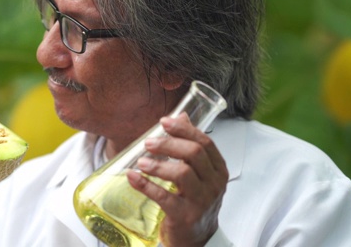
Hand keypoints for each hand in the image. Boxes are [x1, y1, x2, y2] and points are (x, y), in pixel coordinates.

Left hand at [126, 113, 227, 245]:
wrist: (197, 238)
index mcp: (218, 169)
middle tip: (148, 143)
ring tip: (141, 162)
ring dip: (158, 165)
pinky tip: (133, 177)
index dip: (184, 129)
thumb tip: (180, 116)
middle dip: (168, 144)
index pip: (205, 142)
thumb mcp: (198, 173)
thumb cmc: (195, 200)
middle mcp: (214, 184)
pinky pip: (164, 197)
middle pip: (194, 154)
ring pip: (182, 174)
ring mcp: (201, 201)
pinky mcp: (186, 216)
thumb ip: (190, 145)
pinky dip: (146, 185)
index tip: (164, 122)